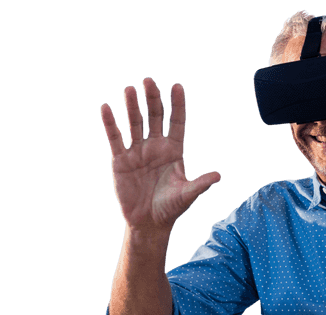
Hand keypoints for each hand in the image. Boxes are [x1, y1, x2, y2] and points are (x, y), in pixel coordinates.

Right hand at [100, 78, 219, 233]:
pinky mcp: (121, 160)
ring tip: (129, 89)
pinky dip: (110, 123)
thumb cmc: (170, 209)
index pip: (176, 122)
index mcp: (174, 151)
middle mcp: (156, 147)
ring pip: (135, 123)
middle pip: (155, 116)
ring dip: (132, 106)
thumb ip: (200, 184)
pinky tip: (106, 108)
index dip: (177, 105)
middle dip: (152, 98)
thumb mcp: (186, 195)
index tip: (178, 86)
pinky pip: (115, 138)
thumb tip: (218, 176)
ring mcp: (138, 152)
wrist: (148, 223)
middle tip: (149, 81)